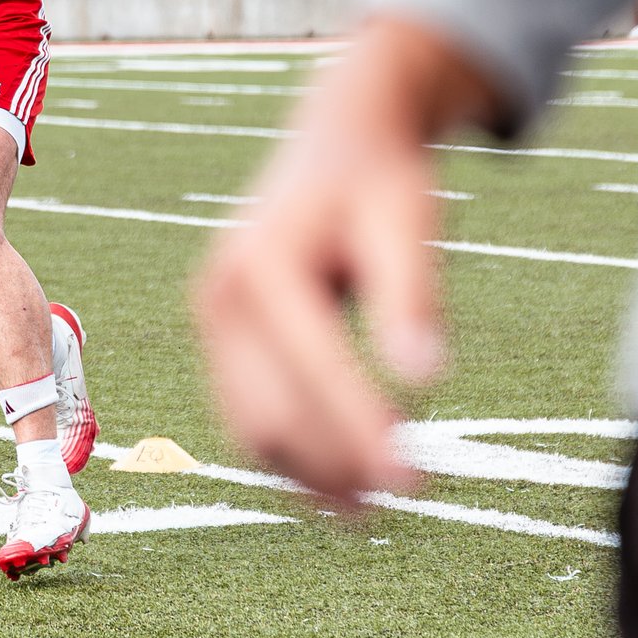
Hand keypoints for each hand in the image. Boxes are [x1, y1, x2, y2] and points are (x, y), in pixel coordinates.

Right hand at [193, 17, 499, 504]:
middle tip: (415, 489)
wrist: (338, 139)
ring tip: (383, 498)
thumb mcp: (408, 221)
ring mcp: (211, 320)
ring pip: (252, 429)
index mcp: (262, 265)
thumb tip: (426, 380)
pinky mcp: (219, 339)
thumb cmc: (380, 179)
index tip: (421, 480)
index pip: (316, 372)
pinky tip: (348, 476)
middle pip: (272, 415)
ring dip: (314, 474)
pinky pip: (247, 417)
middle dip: (341, 464)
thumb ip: (411, 297)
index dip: (366, 432)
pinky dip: (294, 455)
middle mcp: (220, 296)